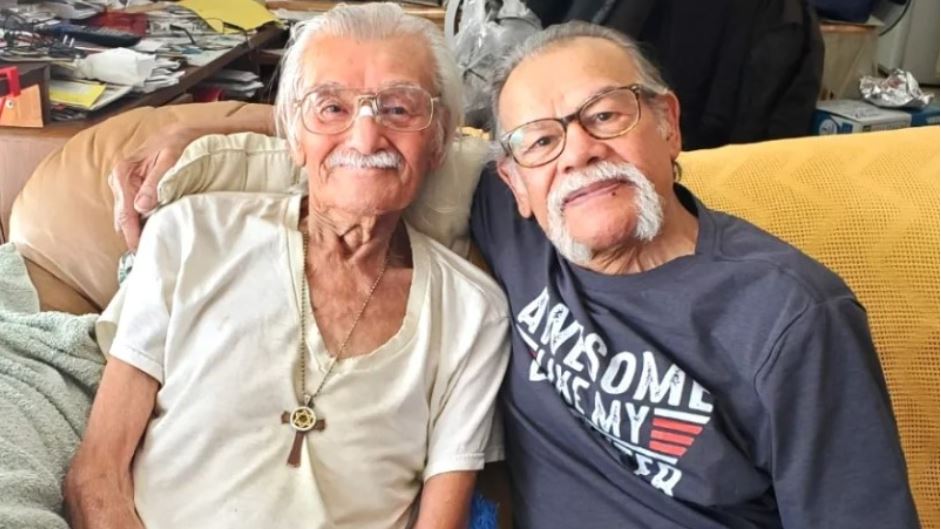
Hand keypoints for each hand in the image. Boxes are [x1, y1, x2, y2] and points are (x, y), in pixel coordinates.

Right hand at [110, 124, 197, 249]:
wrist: (183, 132)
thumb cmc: (178, 142)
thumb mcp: (171, 159)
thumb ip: (156, 183)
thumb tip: (142, 207)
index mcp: (123, 172)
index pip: (125, 212)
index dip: (132, 233)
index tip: (140, 250)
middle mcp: (119, 180)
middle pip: (123, 217)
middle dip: (133, 235)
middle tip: (148, 254)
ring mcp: (125, 185)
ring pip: (127, 215)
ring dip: (138, 229)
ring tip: (151, 247)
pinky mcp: (134, 188)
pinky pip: (134, 210)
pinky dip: (141, 221)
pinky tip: (151, 231)